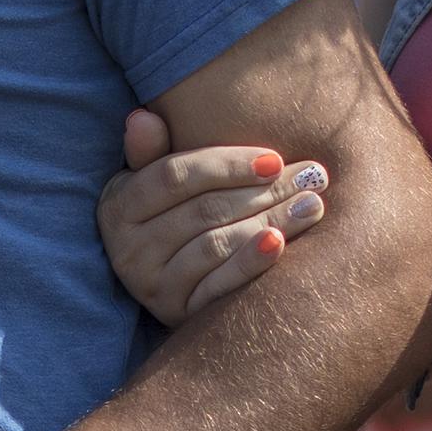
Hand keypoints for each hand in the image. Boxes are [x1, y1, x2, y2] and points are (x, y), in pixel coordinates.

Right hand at [97, 105, 320, 324]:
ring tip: (311, 206)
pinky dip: (250, 263)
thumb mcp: (150, 183)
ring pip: (215, 244)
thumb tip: (143, 117)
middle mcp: (129, 249)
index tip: (274, 159)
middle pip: (203, 211)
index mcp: (119, 207)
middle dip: (264, 192)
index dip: (226, 165)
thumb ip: (150, 152)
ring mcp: (152, 285)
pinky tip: (281, 243)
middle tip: (312, 178)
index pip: (175, 177)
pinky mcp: (177, 313)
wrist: (168, 282)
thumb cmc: (168, 216)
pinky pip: (219, 285)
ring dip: (270, 221)